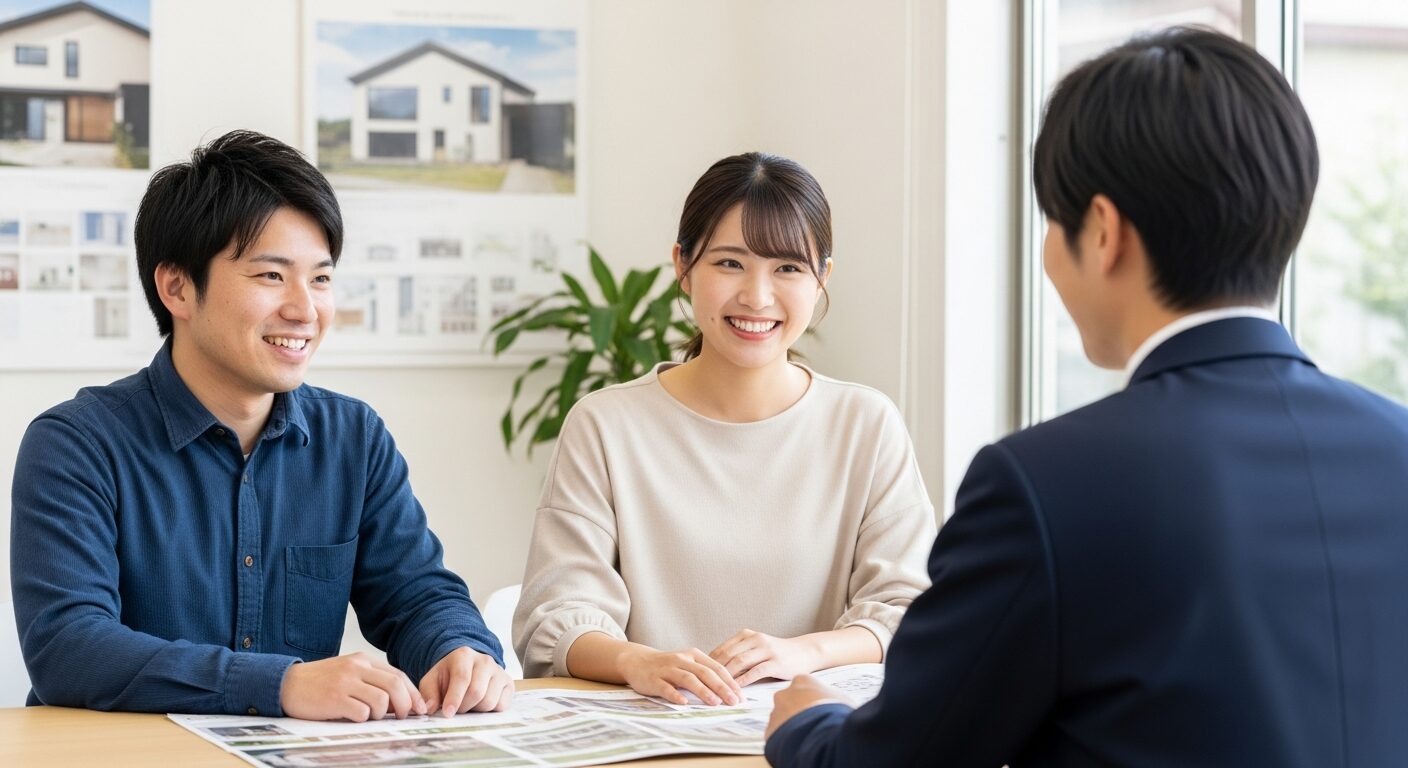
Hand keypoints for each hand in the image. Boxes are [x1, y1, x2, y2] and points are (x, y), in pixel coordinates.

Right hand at [280, 652, 426, 721]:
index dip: (412, 693)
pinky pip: (362, 713)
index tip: (419, 708)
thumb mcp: (348, 673)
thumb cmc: (320, 683)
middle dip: (405, 705)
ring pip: (382, 700)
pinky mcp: (335, 698)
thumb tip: (400, 701)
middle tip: (402, 717)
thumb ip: (371, 681)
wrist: (287, 684)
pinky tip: (353, 717)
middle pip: (395, 685)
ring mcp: (345, 682)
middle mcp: (356, 667)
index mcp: (362, 660)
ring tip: (369, 716)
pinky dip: (363, 719)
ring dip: (382, 714)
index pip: (398, 675)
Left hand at [418, 647, 512, 716]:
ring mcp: (499, 671)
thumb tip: (429, 709)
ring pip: (489, 701)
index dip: (454, 698)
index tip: (447, 714)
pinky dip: (490, 711)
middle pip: (477, 692)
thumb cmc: (448, 676)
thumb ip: (428, 694)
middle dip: (464, 707)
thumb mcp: (432, 681)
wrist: (467, 668)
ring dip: (476, 710)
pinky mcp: (508, 683)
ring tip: (469, 704)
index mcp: (463, 655)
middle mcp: (485, 661)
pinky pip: (502, 705)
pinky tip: (481, 704)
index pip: (462, 678)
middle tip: (456, 709)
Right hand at [617, 646, 742, 705]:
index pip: (716, 667)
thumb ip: (705, 673)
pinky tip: (684, 703)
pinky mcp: (653, 679)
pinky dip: (675, 695)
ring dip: (703, 691)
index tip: (741, 696)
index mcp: (694, 655)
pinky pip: (665, 687)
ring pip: (688, 679)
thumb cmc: (668, 666)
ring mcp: (667, 669)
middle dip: (721, 687)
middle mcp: (682, 659)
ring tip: (715, 702)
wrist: (637, 661)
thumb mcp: (688, 664)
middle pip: (705, 673)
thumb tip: (729, 690)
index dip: (730, 681)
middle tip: (734, 701)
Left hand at [709, 629, 817, 685]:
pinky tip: (736, 689)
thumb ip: (739, 654)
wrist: (804, 652)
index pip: (722, 648)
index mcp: (747, 635)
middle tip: (704, 684)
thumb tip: (713, 668)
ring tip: (717, 689)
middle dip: (714, 670)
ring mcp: (766, 650)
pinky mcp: (776, 662)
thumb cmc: (776, 653)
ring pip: (740, 662)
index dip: (709, 662)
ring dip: (727, 677)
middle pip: (728, 654)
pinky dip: (744, 680)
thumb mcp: (755, 647)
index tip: (699, 674)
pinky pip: (756, 671)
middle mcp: (756, 639)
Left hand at [765, 674, 852, 739]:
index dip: (813, 699)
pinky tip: (799, 745)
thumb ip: (833, 698)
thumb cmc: (835, 713)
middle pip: (790, 702)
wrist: (821, 733)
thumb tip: (837, 704)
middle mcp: (784, 694)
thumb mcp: (842, 699)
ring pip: (782, 719)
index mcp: (802, 681)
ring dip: (792, 726)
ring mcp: (775, 712)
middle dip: (799, 712)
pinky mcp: (770, 731)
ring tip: (807, 736)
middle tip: (813, 723)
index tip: (820, 708)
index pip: (804, 687)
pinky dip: (786, 740)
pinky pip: (778, 735)